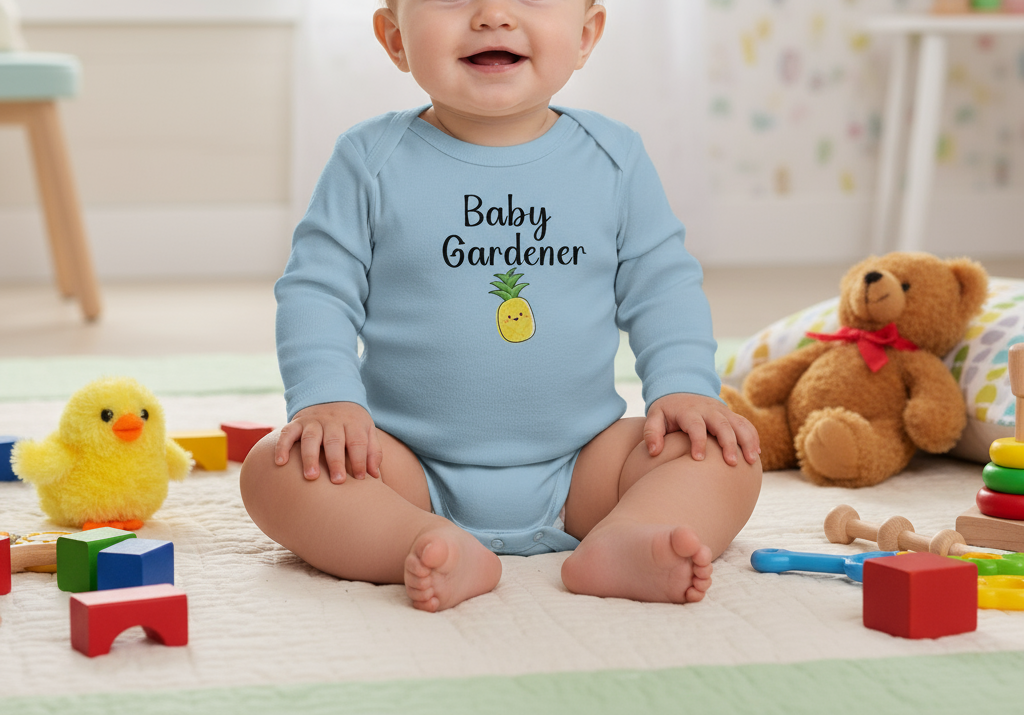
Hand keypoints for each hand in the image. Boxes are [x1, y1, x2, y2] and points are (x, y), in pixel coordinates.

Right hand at [275, 402, 382, 483]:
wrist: (331, 395)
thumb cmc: (351, 423)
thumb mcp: (367, 431)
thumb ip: (372, 452)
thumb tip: (375, 476)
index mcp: (353, 423)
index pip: (357, 442)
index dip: (359, 460)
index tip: (360, 479)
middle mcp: (332, 421)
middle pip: (334, 441)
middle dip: (336, 461)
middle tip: (337, 481)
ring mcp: (313, 421)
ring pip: (310, 438)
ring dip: (310, 457)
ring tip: (311, 477)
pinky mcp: (297, 422)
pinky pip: (287, 433)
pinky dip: (282, 446)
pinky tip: (281, 462)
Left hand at [644, 393, 759, 465]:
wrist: (681, 389)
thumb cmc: (667, 410)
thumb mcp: (655, 416)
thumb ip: (652, 432)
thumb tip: (653, 452)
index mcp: (689, 411)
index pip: (695, 426)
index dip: (698, 442)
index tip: (698, 459)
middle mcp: (708, 410)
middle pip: (722, 425)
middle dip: (728, 443)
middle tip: (731, 463)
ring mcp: (722, 411)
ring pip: (739, 424)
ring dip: (747, 441)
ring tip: (751, 460)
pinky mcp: (730, 415)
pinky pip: (745, 424)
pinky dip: (753, 436)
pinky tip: (756, 453)